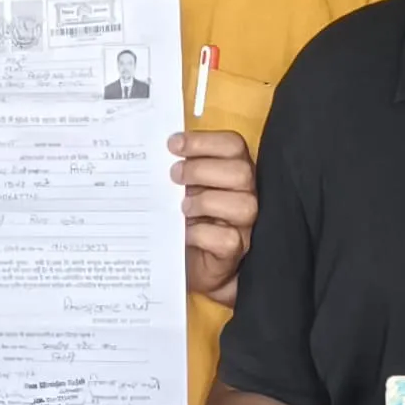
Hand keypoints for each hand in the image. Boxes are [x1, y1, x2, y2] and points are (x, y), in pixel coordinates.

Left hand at [173, 129, 254, 305]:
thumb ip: (179, 169)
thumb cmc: (187, 218)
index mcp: (233, 171)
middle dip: (202, 169)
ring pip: (242, 205)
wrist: (189, 263)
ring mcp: (245, 224)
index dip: (204, 141)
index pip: (233, 145)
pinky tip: (185, 233)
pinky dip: (202, 233)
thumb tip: (158, 152)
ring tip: (182, 207)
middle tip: (173, 175)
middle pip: (241, 172)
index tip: (173, 145)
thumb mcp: (183, 188)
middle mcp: (246, 194)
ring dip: (205, 202)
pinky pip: (228, 239)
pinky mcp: (236, 250)